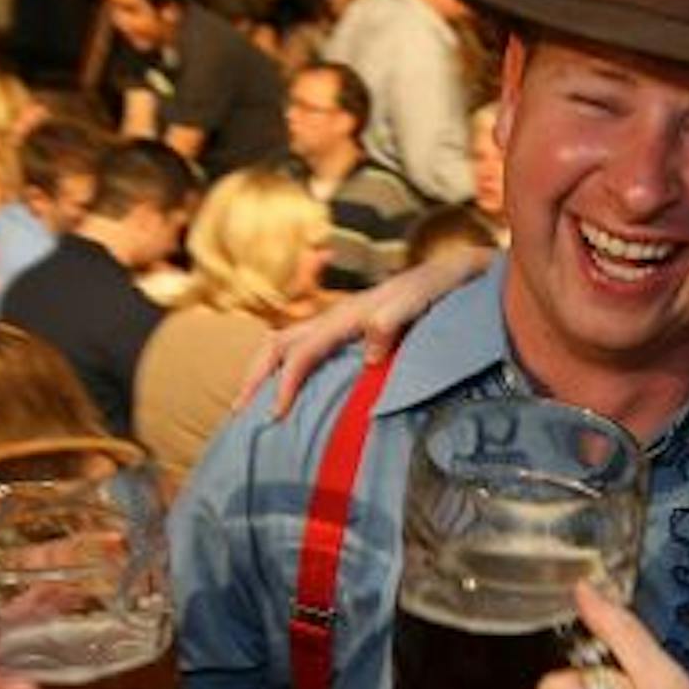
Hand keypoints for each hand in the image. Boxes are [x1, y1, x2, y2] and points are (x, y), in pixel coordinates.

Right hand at [234, 245, 492, 414]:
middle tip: (240, 414)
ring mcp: (336, 323)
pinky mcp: (345, 331)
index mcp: (343, 317)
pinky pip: (302, 349)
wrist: (448, 272)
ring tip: (251, 404)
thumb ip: (391, 325)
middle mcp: (332, 318)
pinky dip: (284, 369)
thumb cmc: (433, 290)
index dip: (284, 384)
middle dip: (254, 378)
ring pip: (282, 343)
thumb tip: (369, 358)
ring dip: (262, 372)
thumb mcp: (417, 304)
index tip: (274, 416)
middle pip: (275, 345)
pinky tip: (288, 391)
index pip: (299, 353)